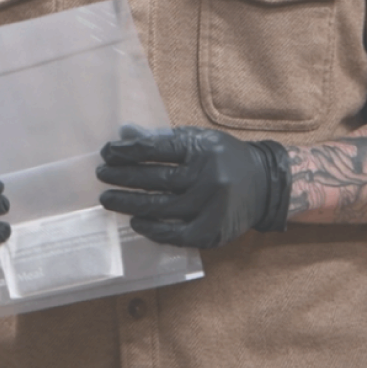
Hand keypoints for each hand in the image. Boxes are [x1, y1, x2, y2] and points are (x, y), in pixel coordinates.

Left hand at [97, 124, 290, 248]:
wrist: (265, 185)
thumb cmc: (223, 159)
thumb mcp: (197, 140)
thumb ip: (160, 138)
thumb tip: (123, 133)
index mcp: (203, 149)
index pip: (155, 149)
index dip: (126, 151)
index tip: (106, 153)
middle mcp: (208, 178)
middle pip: (155, 179)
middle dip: (122, 177)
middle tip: (101, 175)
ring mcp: (211, 207)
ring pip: (160, 208)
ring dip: (128, 204)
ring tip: (107, 199)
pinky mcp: (212, 232)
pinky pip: (174, 234)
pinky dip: (152, 229)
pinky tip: (136, 221)